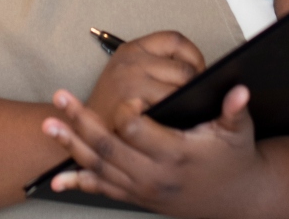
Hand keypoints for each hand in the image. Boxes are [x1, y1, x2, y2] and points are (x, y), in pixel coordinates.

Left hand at [42, 85, 264, 217]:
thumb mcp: (238, 132)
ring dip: (71, 146)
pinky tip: (59, 178)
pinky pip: (103, 190)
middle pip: (108, 147)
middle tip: (59, 98)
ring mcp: (143, 189)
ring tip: (49, 125)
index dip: (128, 112)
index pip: (137, 131)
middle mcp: (155, 175)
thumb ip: (235, 110)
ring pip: (99, 167)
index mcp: (176, 154)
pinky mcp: (138, 196)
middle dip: (81, 122)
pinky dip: (80, 182)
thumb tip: (239, 90)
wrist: (236, 198)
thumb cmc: (234, 158)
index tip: (127, 97)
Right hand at [85, 31, 205, 129]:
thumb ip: (160, 68)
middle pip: (184, 67)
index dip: (195, 57)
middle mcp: (130, 60)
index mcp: (133, 48)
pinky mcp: (131, 102)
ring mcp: (130, 80)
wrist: (85, 135)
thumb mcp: (131, 76)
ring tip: (182, 114)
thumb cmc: (116, 110)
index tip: (197, 76)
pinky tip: (173, 124)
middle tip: (191, 102)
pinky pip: (171, 106)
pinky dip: (177, 116)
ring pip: (181, 88)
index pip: (176, 40)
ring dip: (188, 103)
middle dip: (195, 86)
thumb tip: (204, 74)